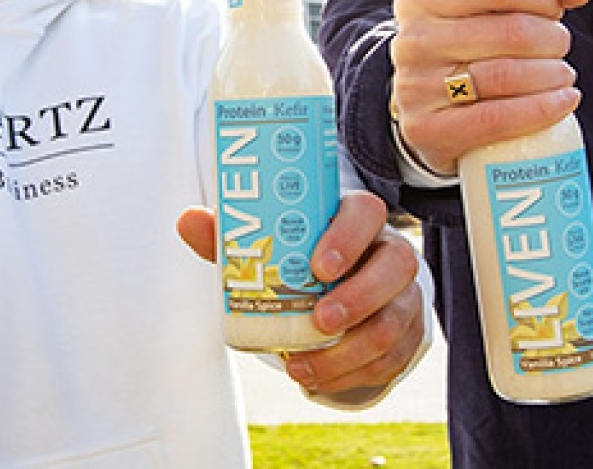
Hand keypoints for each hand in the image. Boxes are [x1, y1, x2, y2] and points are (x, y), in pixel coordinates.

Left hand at [176, 191, 425, 396]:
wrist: (337, 297)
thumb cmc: (300, 262)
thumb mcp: (269, 249)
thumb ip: (232, 237)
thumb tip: (187, 220)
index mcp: (358, 221)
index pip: (367, 213)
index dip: (348, 237)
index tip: (319, 266)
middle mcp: (389, 253)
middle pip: (397, 267)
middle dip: (359, 298)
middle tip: (319, 322)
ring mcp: (404, 296)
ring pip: (392, 323)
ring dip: (348, 352)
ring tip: (303, 366)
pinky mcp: (406, 336)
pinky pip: (390, 360)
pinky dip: (350, 375)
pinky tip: (318, 379)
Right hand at [389, 0, 591, 173]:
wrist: (429, 105)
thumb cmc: (469, 44)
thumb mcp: (494, 1)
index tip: (554, 9)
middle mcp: (411, 42)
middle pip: (510, 32)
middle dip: (553, 38)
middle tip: (559, 47)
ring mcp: (416, 89)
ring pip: (507, 75)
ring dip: (553, 74)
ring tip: (562, 74)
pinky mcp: (428, 131)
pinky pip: (497, 119)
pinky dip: (542, 110)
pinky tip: (564, 101)